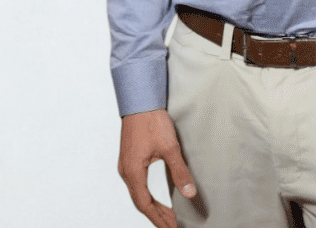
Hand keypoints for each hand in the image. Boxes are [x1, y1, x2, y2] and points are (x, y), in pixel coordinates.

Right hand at [118, 109, 196, 227]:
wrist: (140, 99)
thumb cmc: (151, 120)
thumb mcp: (169, 147)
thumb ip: (179, 172)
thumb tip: (189, 193)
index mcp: (132, 172)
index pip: (145, 205)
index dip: (159, 220)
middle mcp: (126, 171)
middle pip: (140, 202)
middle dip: (157, 216)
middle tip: (173, 225)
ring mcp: (126, 164)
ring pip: (138, 193)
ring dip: (152, 206)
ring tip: (168, 215)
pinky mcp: (130, 158)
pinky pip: (138, 183)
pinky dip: (148, 194)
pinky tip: (157, 195)